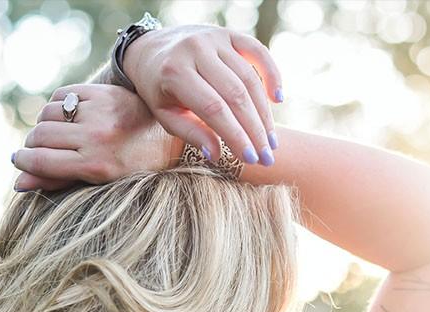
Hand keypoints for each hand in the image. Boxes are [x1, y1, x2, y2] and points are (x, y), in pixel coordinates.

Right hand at [12, 84, 175, 191]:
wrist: (166, 137)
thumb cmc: (133, 168)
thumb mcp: (100, 181)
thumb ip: (60, 180)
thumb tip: (19, 184)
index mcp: (98, 165)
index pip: (42, 160)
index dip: (23, 161)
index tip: (18, 161)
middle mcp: (97, 137)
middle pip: (40, 136)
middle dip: (32, 145)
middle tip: (36, 150)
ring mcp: (100, 112)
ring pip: (48, 113)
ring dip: (44, 124)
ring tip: (54, 134)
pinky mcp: (102, 92)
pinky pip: (62, 94)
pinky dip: (57, 106)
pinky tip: (66, 117)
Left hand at [122, 23, 282, 164]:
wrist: (151, 50)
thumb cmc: (160, 91)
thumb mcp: (166, 116)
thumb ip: (191, 134)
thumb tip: (217, 155)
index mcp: (175, 72)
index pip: (213, 109)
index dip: (235, 135)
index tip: (250, 159)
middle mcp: (195, 49)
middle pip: (235, 94)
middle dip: (254, 130)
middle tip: (266, 157)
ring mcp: (213, 38)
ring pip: (249, 78)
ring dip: (264, 113)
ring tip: (271, 141)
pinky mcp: (228, 34)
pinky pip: (257, 51)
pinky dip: (272, 73)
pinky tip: (278, 99)